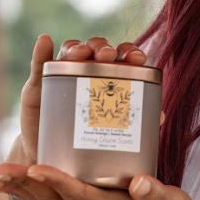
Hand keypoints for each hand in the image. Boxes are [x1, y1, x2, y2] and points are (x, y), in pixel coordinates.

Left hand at [0, 164, 192, 199]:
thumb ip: (157, 195)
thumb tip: (140, 182)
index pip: (79, 194)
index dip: (57, 182)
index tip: (35, 170)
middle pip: (51, 198)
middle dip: (23, 185)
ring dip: (18, 188)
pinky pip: (49, 199)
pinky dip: (27, 190)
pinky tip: (10, 181)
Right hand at [16, 35, 148, 165]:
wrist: (53, 159)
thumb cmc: (88, 141)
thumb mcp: (110, 132)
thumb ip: (133, 120)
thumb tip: (160, 115)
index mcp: (108, 78)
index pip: (121, 58)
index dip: (129, 52)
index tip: (137, 58)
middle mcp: (87, 72)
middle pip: (96, 50)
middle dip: (104, 48)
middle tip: (108, 55)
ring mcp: (62, 75)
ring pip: (71, 51)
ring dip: (77, 47)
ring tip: (82, 53)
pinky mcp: (40, 84)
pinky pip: (39, 63)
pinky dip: (42, 49)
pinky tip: (45, 40)